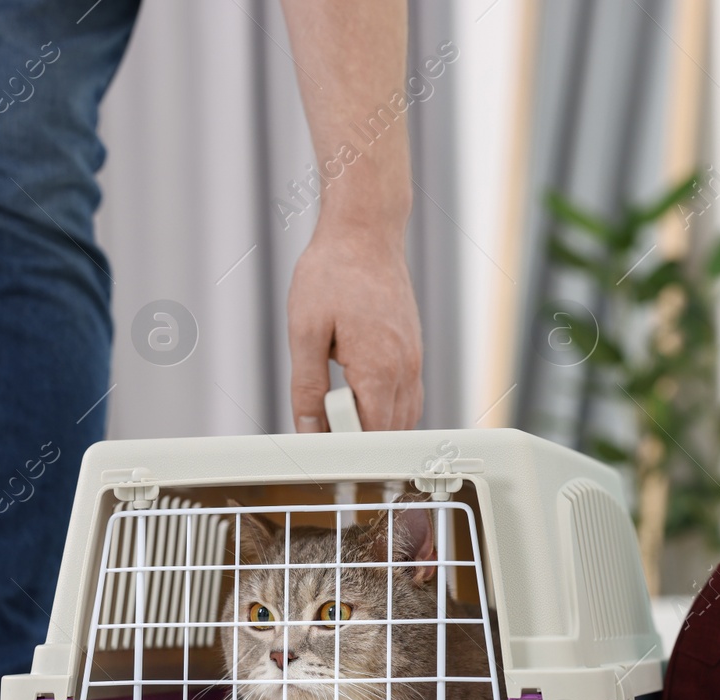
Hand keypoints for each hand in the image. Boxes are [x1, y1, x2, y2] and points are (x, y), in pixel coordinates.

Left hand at [287, 221, 423, 431]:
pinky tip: (357, 391)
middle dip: (358, 437)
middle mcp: (405, 368)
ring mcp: (414, 359)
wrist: (365, 232)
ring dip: (374, 423)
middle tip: (323, 417)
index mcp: (379, 368)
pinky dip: (386, 406)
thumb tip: (306, 427)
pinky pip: (407, 396)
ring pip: (404, 417)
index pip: (372, 436)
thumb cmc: (334, 272)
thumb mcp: (305, 332)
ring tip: (337, 403)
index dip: (345, 447)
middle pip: (391, 432)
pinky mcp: (413, 350)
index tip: (320, 442)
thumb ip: (306, 386)